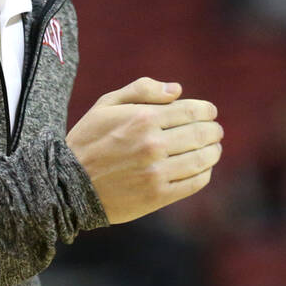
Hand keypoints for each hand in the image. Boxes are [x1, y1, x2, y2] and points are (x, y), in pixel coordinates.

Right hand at [66, 77, 222, 224]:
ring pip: (202, 159)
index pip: (191, 111)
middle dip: (213, 130)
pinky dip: (205, 173)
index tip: (210, 112)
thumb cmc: (89, 139)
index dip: (207, 110)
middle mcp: (153, 144)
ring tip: (213, 149)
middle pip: (200, 134)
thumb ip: (142, 90)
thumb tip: (177, 90)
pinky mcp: (157, 196)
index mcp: (143, 118)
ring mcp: (156, 172)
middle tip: (216, 131)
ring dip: (213, 152)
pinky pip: (194, 183)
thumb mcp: (107, 104)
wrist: (69, 184)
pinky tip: (203, 168)